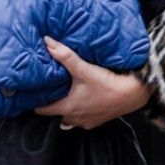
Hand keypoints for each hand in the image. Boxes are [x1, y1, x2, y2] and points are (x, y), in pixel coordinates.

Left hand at [33, 36, 152, 130]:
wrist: (134, 94)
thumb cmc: (109, 84)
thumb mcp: (84, 69)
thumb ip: (65, 56)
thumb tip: (48, 42)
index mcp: (67, 108)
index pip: (41, 110)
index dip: (35, 102)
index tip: (30, 95)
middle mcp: (74, 119)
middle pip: (55, 114)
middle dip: (50, 104)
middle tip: (46, 92)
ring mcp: (87, 122)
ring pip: (69, 118)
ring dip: (66, 109)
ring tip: (64, 95)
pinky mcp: (98, 121)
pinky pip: (83, 119)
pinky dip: (80, 111)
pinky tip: (83, 100)